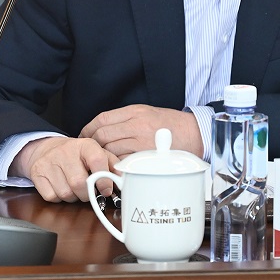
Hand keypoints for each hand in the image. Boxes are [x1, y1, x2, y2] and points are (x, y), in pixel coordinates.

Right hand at [10, 136, 118, 202]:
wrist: (46, 149)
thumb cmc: (76, 155)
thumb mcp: (96, 153)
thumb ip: (111, 165)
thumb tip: (122, 181)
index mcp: (85, 145)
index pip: (97, 160)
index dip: (104, 179)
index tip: (106, 189)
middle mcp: (66, 152)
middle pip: (79, 183)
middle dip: (87, 194)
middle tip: (89, 191)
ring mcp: (49, 162)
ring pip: (66, 193)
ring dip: (73, 197)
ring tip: (74, 187)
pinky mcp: (37, 174)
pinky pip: (52, 197)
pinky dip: (59, 198)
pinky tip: (61, 187)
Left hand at [80, 104, 203, 158]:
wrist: (194, 134)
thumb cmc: (171, 125)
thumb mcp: (148, 112)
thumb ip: (126, 118)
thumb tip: (103, 128)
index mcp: (135, 111)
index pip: (102, 119)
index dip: (88, 129)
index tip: (85, 136)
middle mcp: (137, 125)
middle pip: (102, 135)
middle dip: (92, 144)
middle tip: (91, 151)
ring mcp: (141, 142)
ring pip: (110, 150)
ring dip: (103, 157)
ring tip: (102, 161)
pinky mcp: (146, 157)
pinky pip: (123, 162)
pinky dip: (116, 165)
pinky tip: (115, 167)